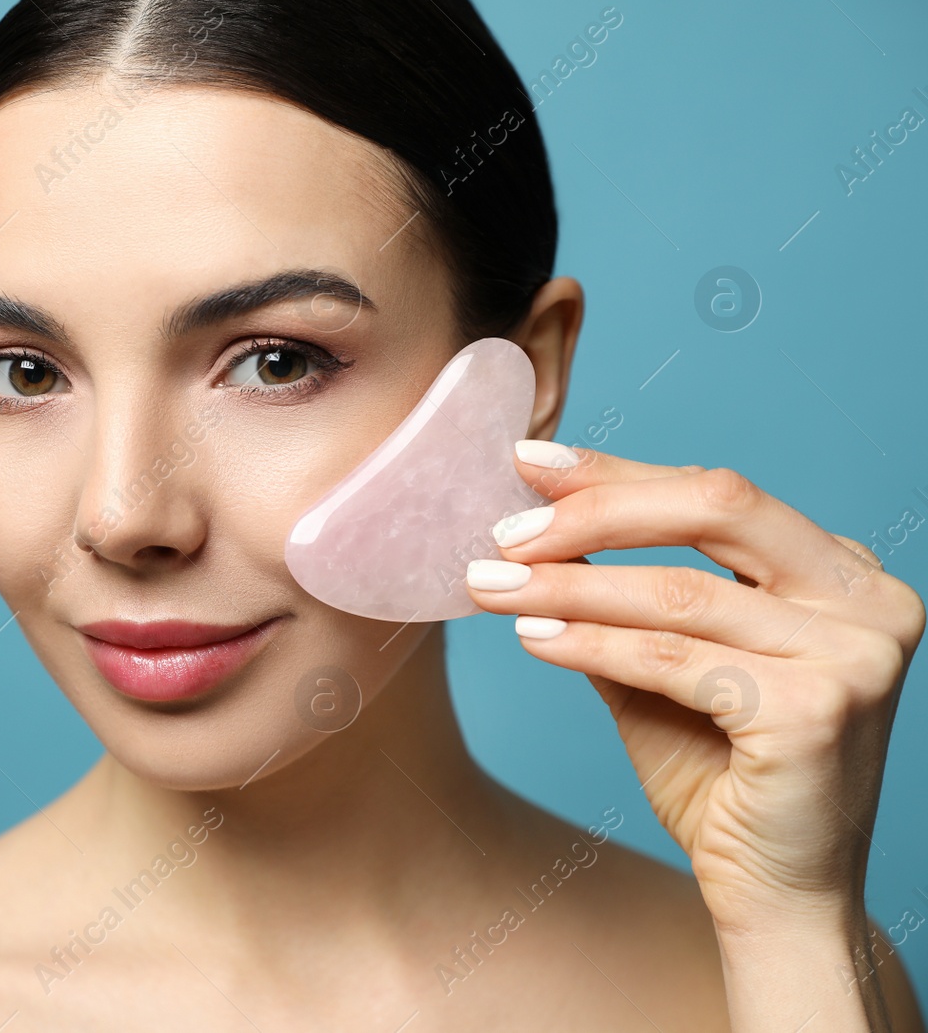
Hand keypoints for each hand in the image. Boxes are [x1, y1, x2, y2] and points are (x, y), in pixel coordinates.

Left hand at [464, 441, 924, 936]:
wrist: (773, 895)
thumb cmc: (718, 775)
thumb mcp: (664, 665)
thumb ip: (620, 595)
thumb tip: (531, 524)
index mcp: (843, 572)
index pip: (718, 495)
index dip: (617, 474)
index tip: (530, 463)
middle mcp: (870, 599)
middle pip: (716, 506)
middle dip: (596, 511)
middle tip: (505, 530)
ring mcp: (855, 653)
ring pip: (681, 591)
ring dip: (569, 585)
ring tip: (490, 585)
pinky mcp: (817, 709)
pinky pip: (674, 658)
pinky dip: (591, 644)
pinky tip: (532, 639)